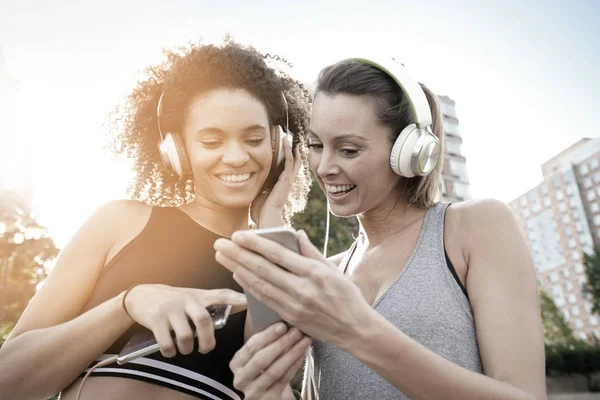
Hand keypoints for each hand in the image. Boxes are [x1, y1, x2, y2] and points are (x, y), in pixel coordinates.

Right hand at [124, 284, 246, 356]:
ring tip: (185, 350)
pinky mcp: (155, 319)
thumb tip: (238, 308)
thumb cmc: (173, 300)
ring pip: (185, 335)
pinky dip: (171, 351)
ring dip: (187, 348)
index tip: (250, 304)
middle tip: (206, 349)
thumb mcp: (192, 297)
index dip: (236, 299)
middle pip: (203, 320)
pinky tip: (171, 350)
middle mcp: (186, 300)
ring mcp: (170, 309)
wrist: (140, 295)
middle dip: (207, 340)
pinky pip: (167, 342)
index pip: (221, 295)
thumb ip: (211, 303)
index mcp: (199, 295)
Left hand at [214, 230, 372, 347]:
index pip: (278, 255)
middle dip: (238, 255)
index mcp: (315, 273)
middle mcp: (302, 289)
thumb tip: (296, 233)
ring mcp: (294, 305)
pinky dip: (249, 286)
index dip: (255, 244)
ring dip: (237, 269)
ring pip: (259, 284)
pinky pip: (264, 299)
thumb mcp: (334, 270)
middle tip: (219, 244)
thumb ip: (312, 252)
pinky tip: (237, 275)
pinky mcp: (290, 317)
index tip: (238, 235)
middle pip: (263, 269)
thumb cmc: (347, 296)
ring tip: (222, 256)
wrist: (355, 330)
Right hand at [230, 322, 310, 399]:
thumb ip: (265, 343)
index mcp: (236, 364)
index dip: (267, 335)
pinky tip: (302, 354)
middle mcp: (241, 379)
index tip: (282, 325)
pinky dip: (294, 365)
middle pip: (261, 359)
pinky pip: (283, 379)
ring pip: (274, 370)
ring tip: (304, 341)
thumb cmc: (263, 371)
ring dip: (291, 353)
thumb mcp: (258, 357)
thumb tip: (283, 323)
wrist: (267, 396)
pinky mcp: (268, 399)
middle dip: (280, 343)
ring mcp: (253, 392)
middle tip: (295, 331)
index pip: (250, 347)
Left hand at [251, 138, 302, 227]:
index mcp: (280, 184)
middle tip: (289, 138)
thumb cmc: (261, 211)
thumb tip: (245, 180)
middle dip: (292, 150)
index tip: (282, 146)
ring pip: (293, 160)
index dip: (285, 157)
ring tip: (288, 136)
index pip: (285, 167)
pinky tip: (287, 142)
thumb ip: (257, 186)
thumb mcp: (258, 194)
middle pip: (293, 162)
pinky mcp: (286, 179)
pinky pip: (289, 162)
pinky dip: (289, 151)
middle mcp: (286, 181)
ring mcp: (288, 180)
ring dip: (290, 147)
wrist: (267, 217)